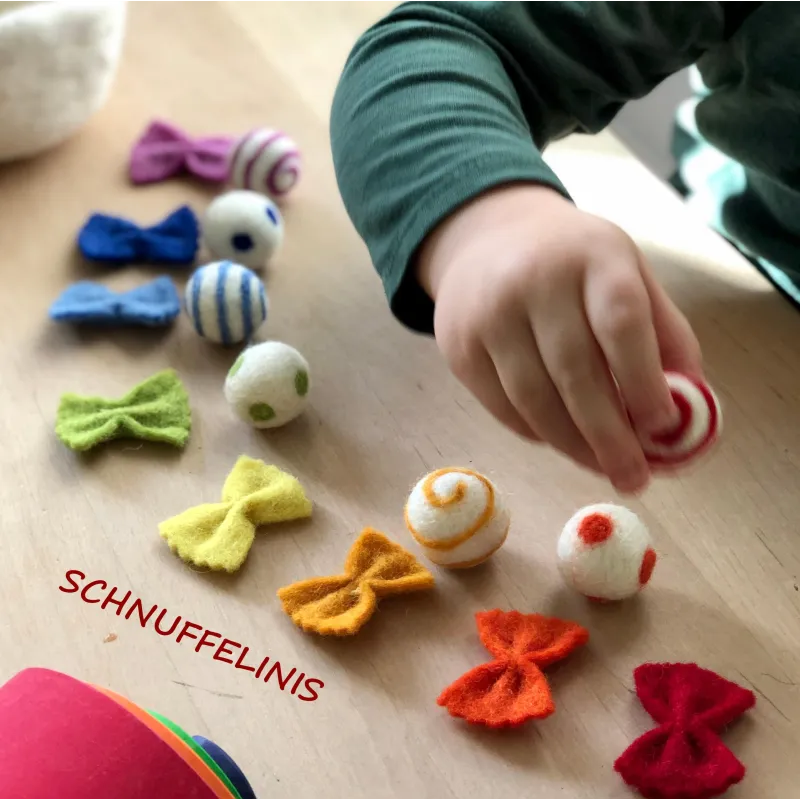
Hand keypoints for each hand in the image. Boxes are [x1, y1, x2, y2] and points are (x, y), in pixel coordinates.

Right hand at [416, 184, 702, 492]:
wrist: (485, 237)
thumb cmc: (573, 263)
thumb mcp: (628, 272)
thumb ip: (664, 333)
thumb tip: (687, 412)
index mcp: (592, 256)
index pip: (620, 323)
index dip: (643, 381)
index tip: (662, 429)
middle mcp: (534, 280)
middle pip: (574, 372)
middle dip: (609, 436)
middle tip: (634, 477)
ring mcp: (487, 314)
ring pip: (533, 399)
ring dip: (571, 444)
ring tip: (601, 467)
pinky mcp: (458, 346)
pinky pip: (501, 406)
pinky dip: (536, 434)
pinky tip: (561, 440)